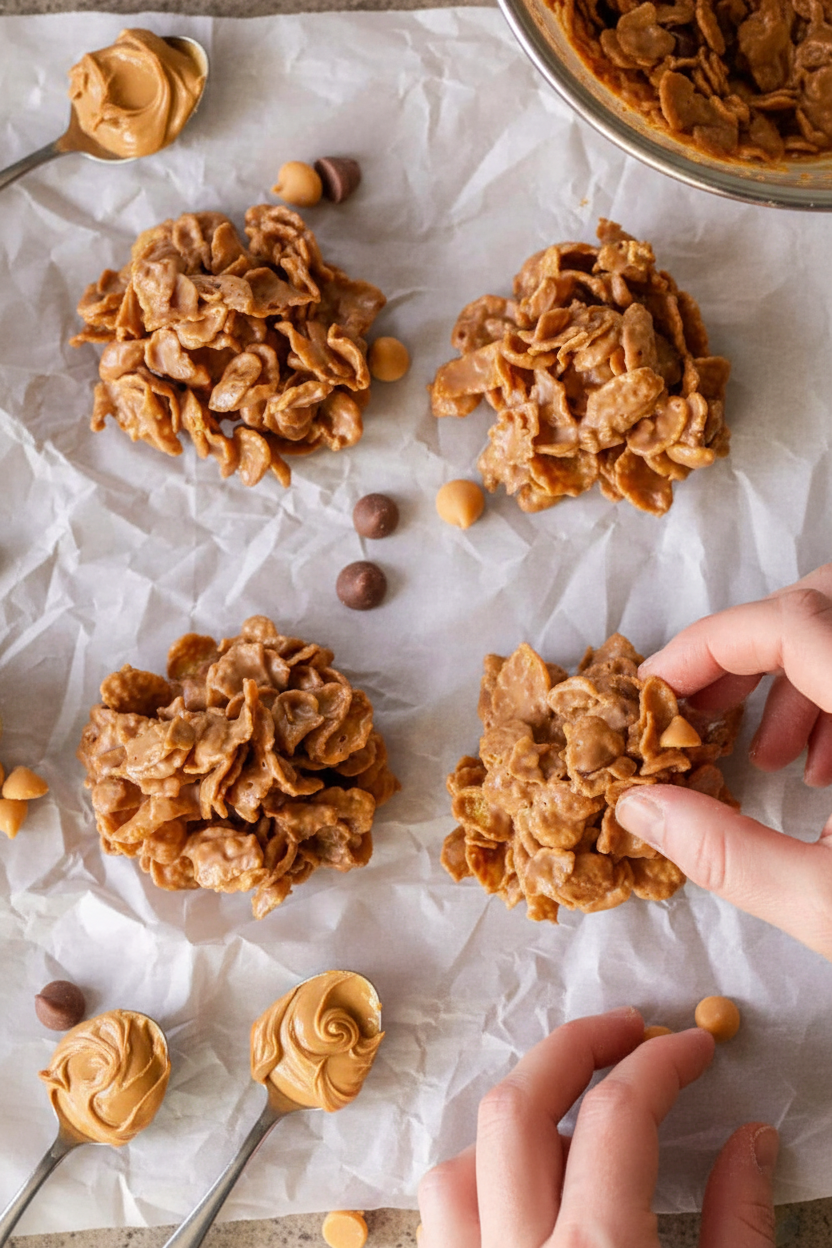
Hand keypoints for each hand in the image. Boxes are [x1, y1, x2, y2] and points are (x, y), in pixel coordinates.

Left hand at [418, 1008, 776, 1247]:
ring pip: (458, 1163)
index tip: (691, 1046)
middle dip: (572, 1048)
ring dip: (512, 1119)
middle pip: (517, 1107)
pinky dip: (478, 1180)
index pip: (617, 1116)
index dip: (660, 1063)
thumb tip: (751, 1141)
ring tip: (568, 1112)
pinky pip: (443, 1218)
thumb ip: (739, 1224)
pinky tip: (527, 1185)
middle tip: (625, 1030)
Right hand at [617, 564, 831, 959]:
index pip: (789, 622)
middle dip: (745, 653)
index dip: (708, 643)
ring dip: (792, 679)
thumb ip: (726, 852)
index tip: (656, 689)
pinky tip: (826, 778)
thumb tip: (641, 808)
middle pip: (820, 606)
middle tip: (698, 713)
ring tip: (766, 758)